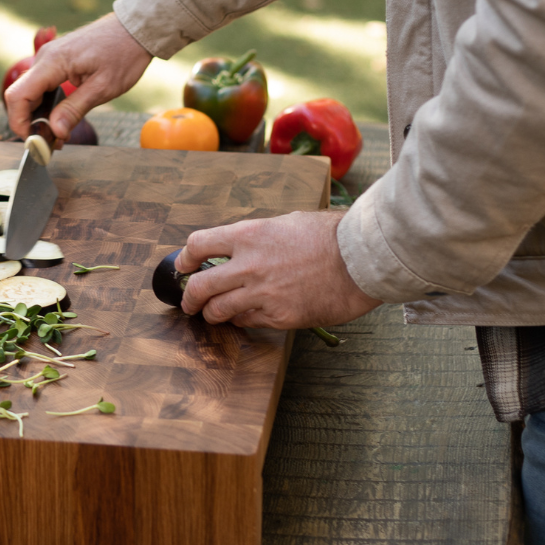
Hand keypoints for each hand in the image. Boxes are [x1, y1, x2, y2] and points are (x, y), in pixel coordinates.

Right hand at [4, 13, 151, 140]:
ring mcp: (49, 58)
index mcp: (52, 62)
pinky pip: (42, 85)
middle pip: (20, 95)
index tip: (33, 141)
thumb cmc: (123, 54)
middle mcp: (44, 58)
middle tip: (49, 143)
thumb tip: (54, 132)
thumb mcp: (103, 88)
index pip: (18, 95)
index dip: (19, 121)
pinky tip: (60, 117)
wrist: (134, 29)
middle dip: (29, 122)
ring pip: (30, 92)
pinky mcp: (56, 61)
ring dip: (38, 115)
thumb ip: (74, 110)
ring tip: (58, 134)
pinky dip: (46, 104)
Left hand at [176, 210, 380, 329]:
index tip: (184, 265)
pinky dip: (242, 320)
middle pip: (199, 286)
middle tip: (188, 300)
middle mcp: (249, 265)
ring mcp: (263, 294)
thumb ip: (255, 237)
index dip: (185, 258)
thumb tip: (237, 246)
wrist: (360, 260)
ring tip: (212, 313)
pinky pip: (247, 322)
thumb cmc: (327, 236)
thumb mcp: (283, 222)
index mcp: (248, 235)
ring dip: (211, 313)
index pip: (198, 245)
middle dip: (188, 296)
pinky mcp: (280, 317)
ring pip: (218, 310)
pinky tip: (245, 316)